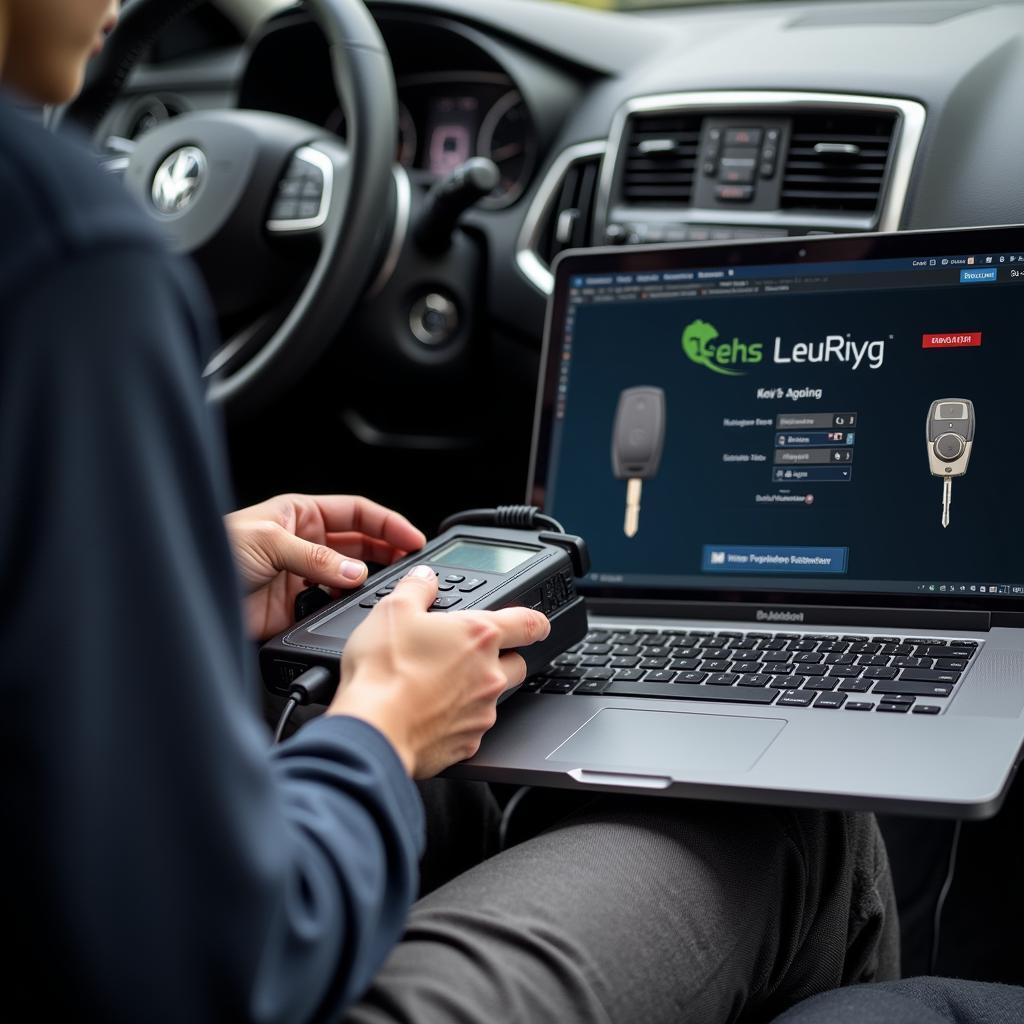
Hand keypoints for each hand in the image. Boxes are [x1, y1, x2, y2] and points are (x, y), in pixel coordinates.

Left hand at [225, 494, 425, 640]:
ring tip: (386, 589)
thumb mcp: (268, 542)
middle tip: (410, 566)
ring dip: (367, 585)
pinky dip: (345, 611)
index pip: (357, 513)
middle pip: (360, 545)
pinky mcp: (296, 610)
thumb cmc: (212, 550)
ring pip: (350, 580)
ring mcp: (303, 578)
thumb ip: (316, 558)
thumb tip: (355, 574)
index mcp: (301, 514)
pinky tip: (353, 610)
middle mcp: (306, 544)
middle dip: (387, 554)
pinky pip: (331, 609)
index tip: (412, 539)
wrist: (182, 596)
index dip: (387, 524)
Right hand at [329, 566, 550, 777]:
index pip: (528, 623)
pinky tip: (429, 714)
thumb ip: (416, 588)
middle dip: (502, 658)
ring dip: (476, 690)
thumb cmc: (384, 672)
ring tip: (438, 686)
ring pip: (493, 697)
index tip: (538, 624)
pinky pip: (472, 728)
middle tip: (470, 656)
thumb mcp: (393, 610)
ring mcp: (482, 711)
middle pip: (517, 663)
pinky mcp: (469, 742)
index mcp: (478, 636)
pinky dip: (457, 720)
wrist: (374, 729)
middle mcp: (489, 674)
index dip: (536, 621)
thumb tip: (424, 578)